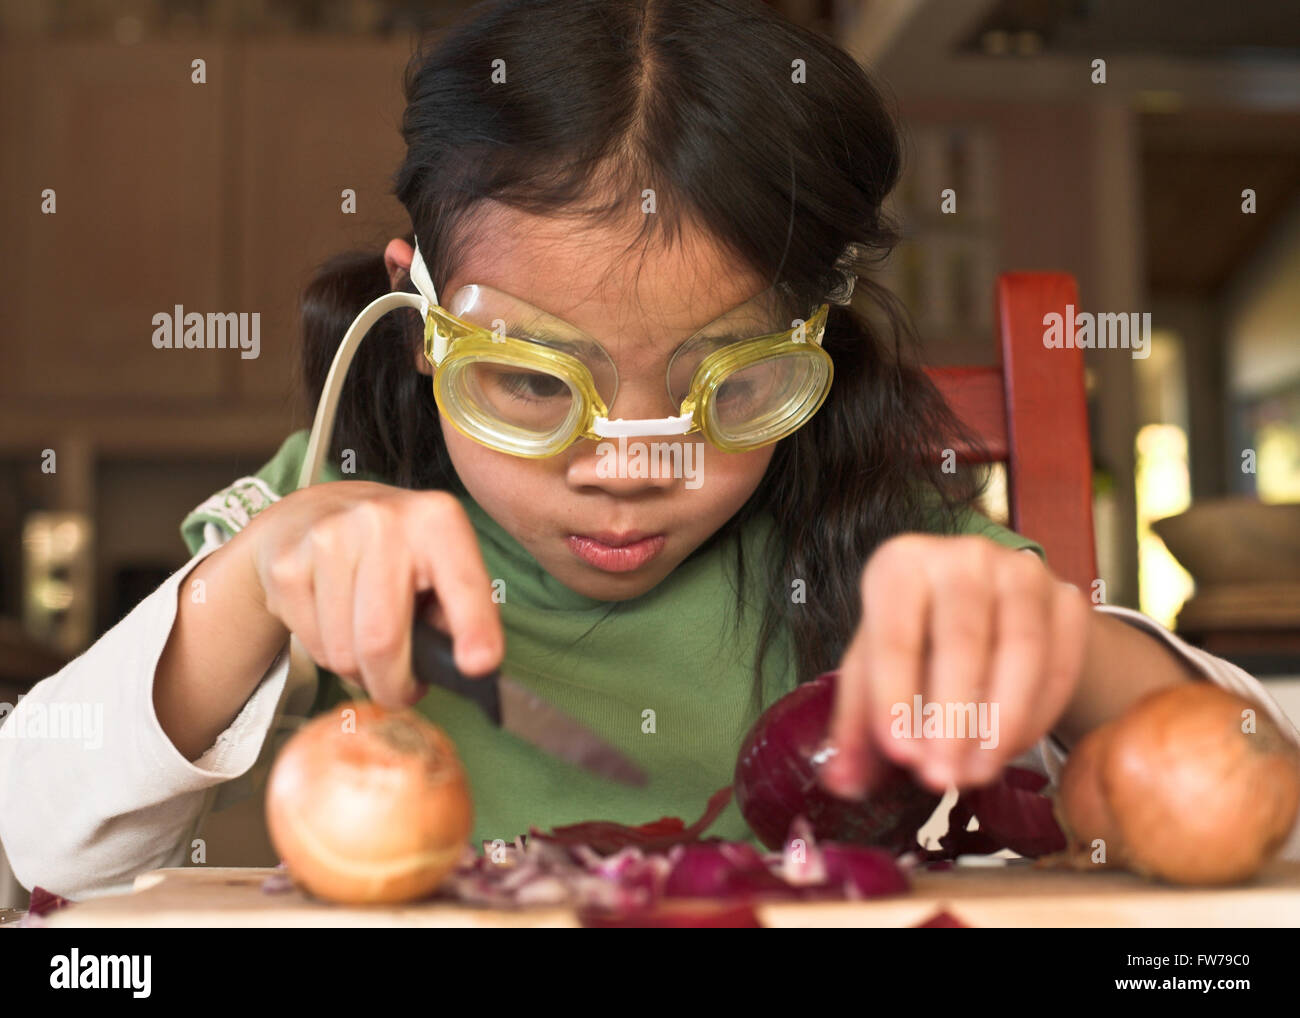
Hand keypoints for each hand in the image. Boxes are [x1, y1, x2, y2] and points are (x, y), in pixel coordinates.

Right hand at [240, 482, 503, 710]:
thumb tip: (468, 663)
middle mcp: (382, 521)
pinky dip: (328, 655)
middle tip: (403, 691)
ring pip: (343, 654)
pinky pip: (312, 646)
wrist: (308, 515)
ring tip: (367, 644)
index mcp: (437, 520)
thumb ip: (462, 610)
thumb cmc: (391, 553)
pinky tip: (335, 624)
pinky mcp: (286, 565)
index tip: (479, 665)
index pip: (463, 584)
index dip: (474, 627)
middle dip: (394, 686)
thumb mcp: (440, 563)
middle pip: (382, 641)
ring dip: (359, 671)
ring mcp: (328, 539)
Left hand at [820, 533, 1090, 796]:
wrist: (988, 609)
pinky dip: (1036, 717)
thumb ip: (855, 726)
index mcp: (900, 564)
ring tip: (975, 774)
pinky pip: (1059, 665)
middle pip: (963, 639)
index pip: (896, 633)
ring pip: (1021, 651)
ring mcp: (1022, 573)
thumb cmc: (916, 639)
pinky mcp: (1067, 601)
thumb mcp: (874, 671)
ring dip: (999, 723)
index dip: (896, 697)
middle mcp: (963, 557)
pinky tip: (1007, 751)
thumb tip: (843, 783)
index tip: (900, 755)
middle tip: (941, 777)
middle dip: (953, 718)